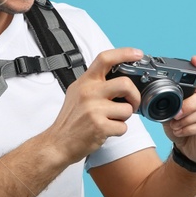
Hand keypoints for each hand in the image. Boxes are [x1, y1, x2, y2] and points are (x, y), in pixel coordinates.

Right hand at [43, 47, 145, 163]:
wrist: (57, 143)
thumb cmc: (71, 119)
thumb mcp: (77, 93)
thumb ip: (96, 84)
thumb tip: (121, 79)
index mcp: (85, 82)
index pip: (105, 59)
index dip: (124, 53)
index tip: (138, 54)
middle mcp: (89, 92)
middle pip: (125, 84)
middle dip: (135, 96)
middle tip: (132, 103)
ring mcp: (94, 109)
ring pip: (127, 109)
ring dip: (124, 118)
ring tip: (110, 120)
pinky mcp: (99, 126)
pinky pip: (123, 127)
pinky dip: (118, 131)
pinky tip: (106, 130)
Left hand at [162, 55, 195, 163]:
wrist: (189, 152)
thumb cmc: (182, 129)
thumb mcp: (171, 115)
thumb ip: (168, 105)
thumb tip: (154, 99)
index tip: (195, 60)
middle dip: (190, 104)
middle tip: (176, 113)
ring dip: (188, 118)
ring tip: (175, 125)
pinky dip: (190, 128)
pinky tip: (180, 132)